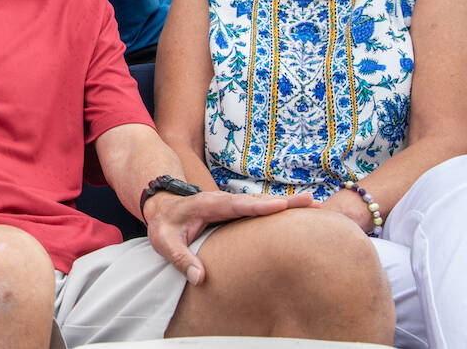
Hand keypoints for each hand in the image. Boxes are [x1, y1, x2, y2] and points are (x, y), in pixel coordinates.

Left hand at [144, 191, 312, 284]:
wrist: (162, 207)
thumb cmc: (164, 226)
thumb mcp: (165, 242)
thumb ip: (181, 259)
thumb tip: (200, 278)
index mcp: (207, 205)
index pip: (235, 205)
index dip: (257, 206)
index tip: (280, 205)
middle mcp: (223, 201)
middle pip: (257, 201)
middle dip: (284, 202)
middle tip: (312, 202)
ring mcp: (231, 204)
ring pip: (262, 203)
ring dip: (288, 204)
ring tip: (316, 205)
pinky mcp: (237, 210)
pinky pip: (260, 208)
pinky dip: (280, 209)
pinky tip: (301, 213)